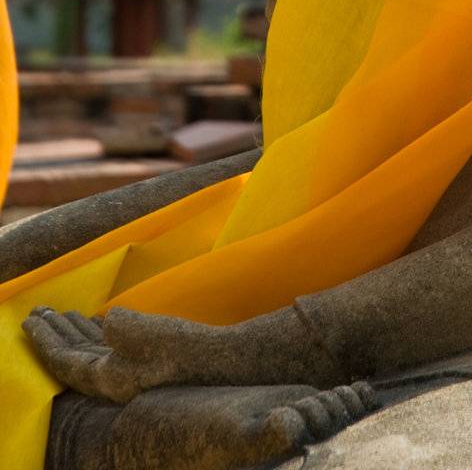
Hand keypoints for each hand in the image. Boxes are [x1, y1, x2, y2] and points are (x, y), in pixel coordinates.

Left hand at [23, 306, 219, 401]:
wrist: (222, 362)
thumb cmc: (184, 347)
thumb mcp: (145, 332)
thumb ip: (118, 326)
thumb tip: (109, 320)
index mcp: (109, 378)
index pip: (64, 362)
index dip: (44, 340)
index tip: (28, 319)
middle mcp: (115, 379)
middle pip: (73, 358)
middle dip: (53, 335)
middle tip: (36, 312)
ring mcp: (131, 372)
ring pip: (91, 352)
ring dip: (73, 331)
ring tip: (58, 313)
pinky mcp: (147, 362)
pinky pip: (110, 348)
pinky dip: (96, 333)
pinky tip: (94, 320)